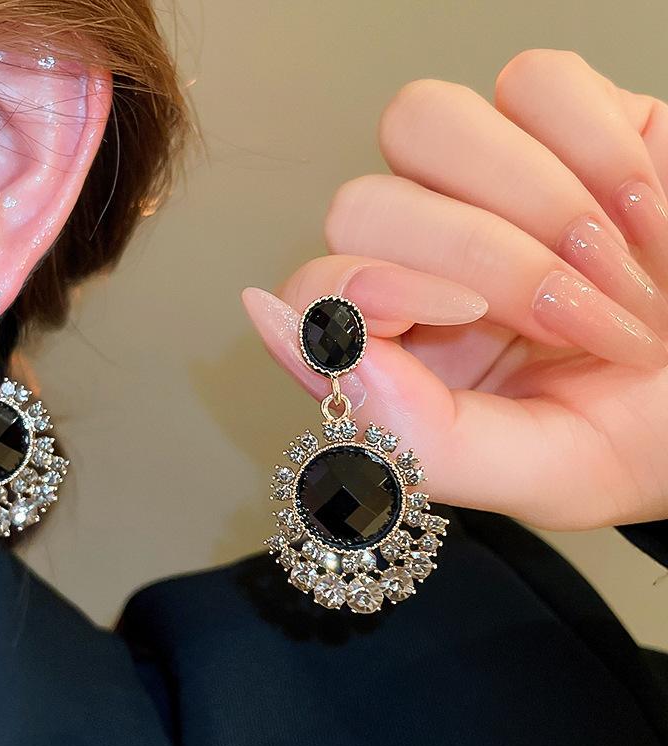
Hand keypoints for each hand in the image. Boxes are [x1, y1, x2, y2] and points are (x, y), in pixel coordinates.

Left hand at [244, 49, 667, 530]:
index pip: (313, 288)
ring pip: (421, 123)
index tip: (454, 315)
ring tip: (615, 271)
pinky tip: (645, 219)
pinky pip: (532, 83)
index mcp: (403, 349)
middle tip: (570, 319)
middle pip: (361, 206)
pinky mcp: (555, 122)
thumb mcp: (540, 470)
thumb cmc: (643, 434)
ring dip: (533, 201)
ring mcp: (481, 183)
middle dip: (479, 260)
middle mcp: (423, 259)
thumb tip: (304, 340)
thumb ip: (418, 435)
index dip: (363, 291)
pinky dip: (597, 147)